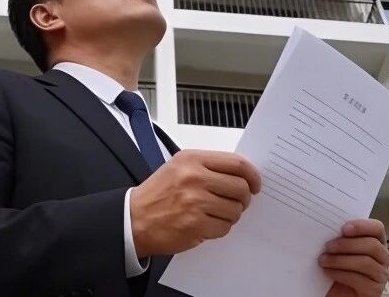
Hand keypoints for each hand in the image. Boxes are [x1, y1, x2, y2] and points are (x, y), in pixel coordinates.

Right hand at [129, 150, 261, 256]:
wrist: (133, 219)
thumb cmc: (157, 194)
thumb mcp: (179, 167)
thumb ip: (208, 167)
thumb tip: (242, 175)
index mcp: (192, 160)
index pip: (237, 163)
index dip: (252, 175)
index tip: (255, 183)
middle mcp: (194, 178)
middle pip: (240, 188)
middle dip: (244, 198)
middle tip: (237, 202)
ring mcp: (195, 202)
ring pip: (235, 210)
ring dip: (231, 215)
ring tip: (215, 213)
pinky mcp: (195, 224)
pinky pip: (224, 227)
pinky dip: (220, 228)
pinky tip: (206, 224)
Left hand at [320, 219, 388, 296]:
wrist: (336, 291)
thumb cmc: (338, 267)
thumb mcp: (340, 249)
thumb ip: (341, 236)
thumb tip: (330, 225)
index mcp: (376, 242)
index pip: (377, 228)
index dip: (362, 226)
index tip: (344, 228)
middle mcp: (383, 258)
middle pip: (372, 245)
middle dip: (347, 244)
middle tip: (328, 246)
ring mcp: (381, 275)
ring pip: (365, 262)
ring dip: (340, 260)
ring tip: (323, 260)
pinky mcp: (374, 291)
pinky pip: (359, 280)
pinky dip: (340, 274)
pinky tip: (329, 272)